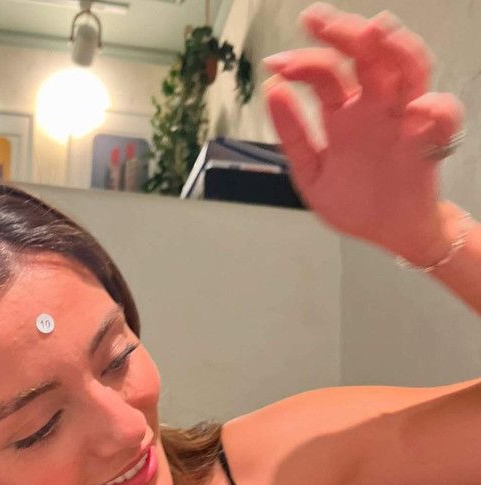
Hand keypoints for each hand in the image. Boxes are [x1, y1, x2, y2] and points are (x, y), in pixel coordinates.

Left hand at [262, 3, 464, 264]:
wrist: (387, 233)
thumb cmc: (354, 202)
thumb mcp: (311, 173)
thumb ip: (292, 135)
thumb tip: (272, 91)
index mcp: (343, 114)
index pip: (325, 72)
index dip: (302, 61)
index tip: (276, 64)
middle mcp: (374, 108)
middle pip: (366, 55)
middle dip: (344, 32)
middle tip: (318, 21)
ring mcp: (403, 120)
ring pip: (407, 68)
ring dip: (395, 47)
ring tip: (376, 30)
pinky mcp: (428, 143)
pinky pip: (443, 117)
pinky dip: (436, 110)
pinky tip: (418, 111)